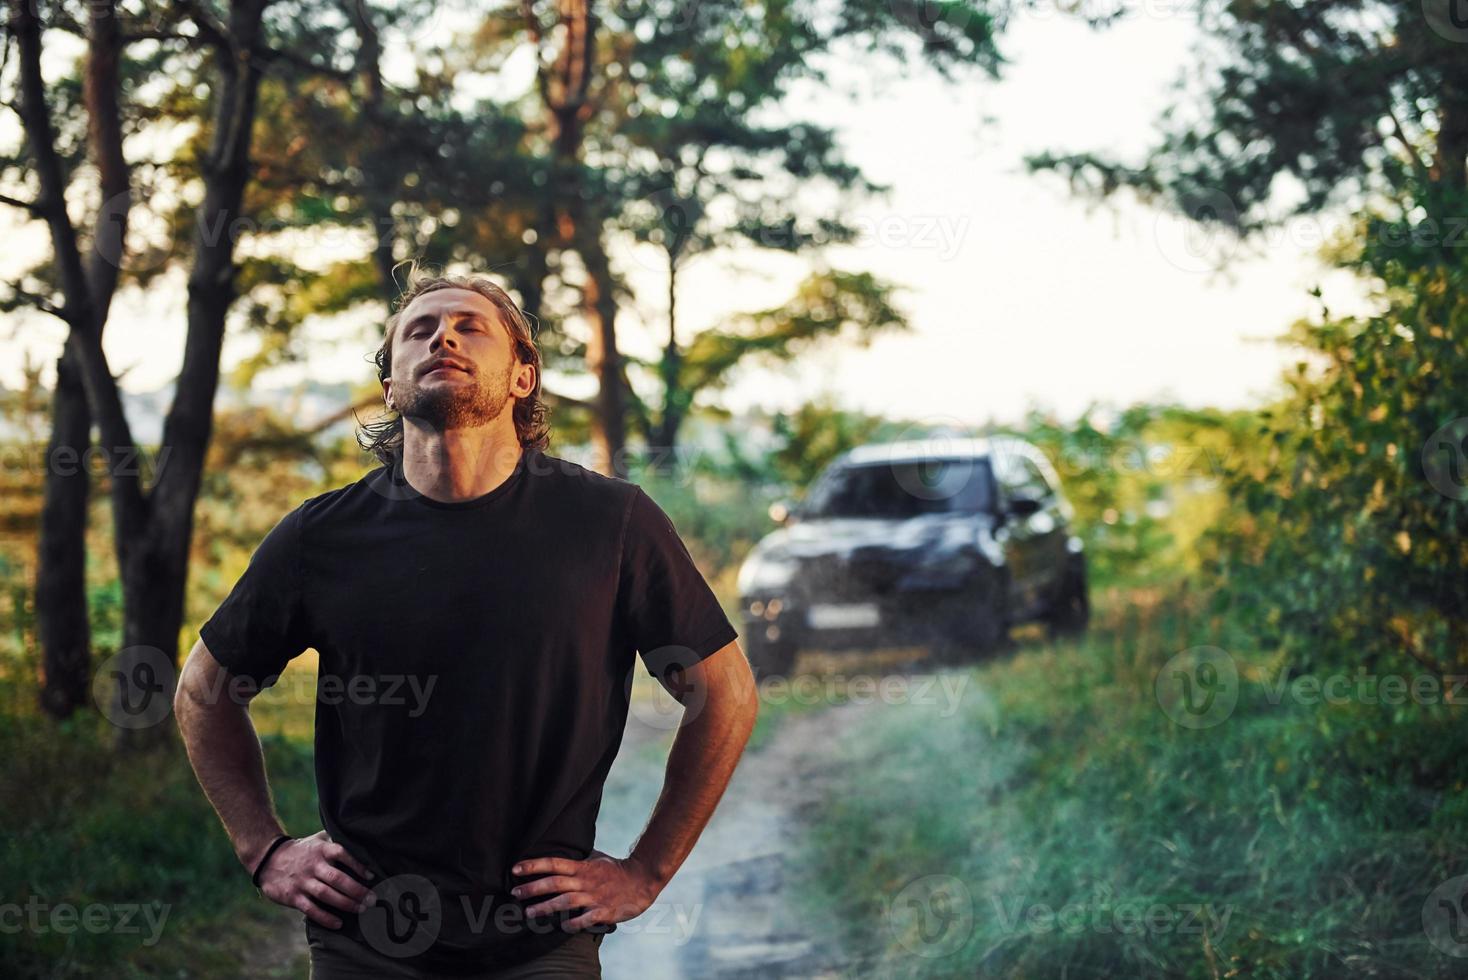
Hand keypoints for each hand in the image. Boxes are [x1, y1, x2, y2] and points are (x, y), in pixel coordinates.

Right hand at [255, 830, 375, 928]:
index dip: (357, 865)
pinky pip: (311, 909)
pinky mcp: (293, 897)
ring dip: (346, 904)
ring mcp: (303, 882)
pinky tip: (339, 923)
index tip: (371, 876)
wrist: (268, 859)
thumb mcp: (317, 840)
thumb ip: (336, 841)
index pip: (342, 854)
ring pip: (326, 895)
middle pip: (337, 878)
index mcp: (321, 850)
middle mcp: (313, 865)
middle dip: (357, 890)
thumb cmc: (301, 850)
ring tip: (361, 909)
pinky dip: (326, 918)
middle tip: (372, 899)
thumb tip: (361, 843)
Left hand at [510, 850, 662, 932]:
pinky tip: (562, 927)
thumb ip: (579, 858)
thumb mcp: (596, 858)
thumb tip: (561, 853)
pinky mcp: (604, 911)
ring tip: (529, 913)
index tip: (515, 870)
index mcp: (582, 867)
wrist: (642, 878)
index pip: (554, 863)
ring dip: (546, 907)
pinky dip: (573, 924)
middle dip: (533, 888)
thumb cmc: (616, 869)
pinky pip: (586, 919)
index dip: (533, 866)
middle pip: (555, 883)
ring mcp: (594, 896)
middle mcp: (585, 881)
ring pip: (566, 901)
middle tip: (515, 894)